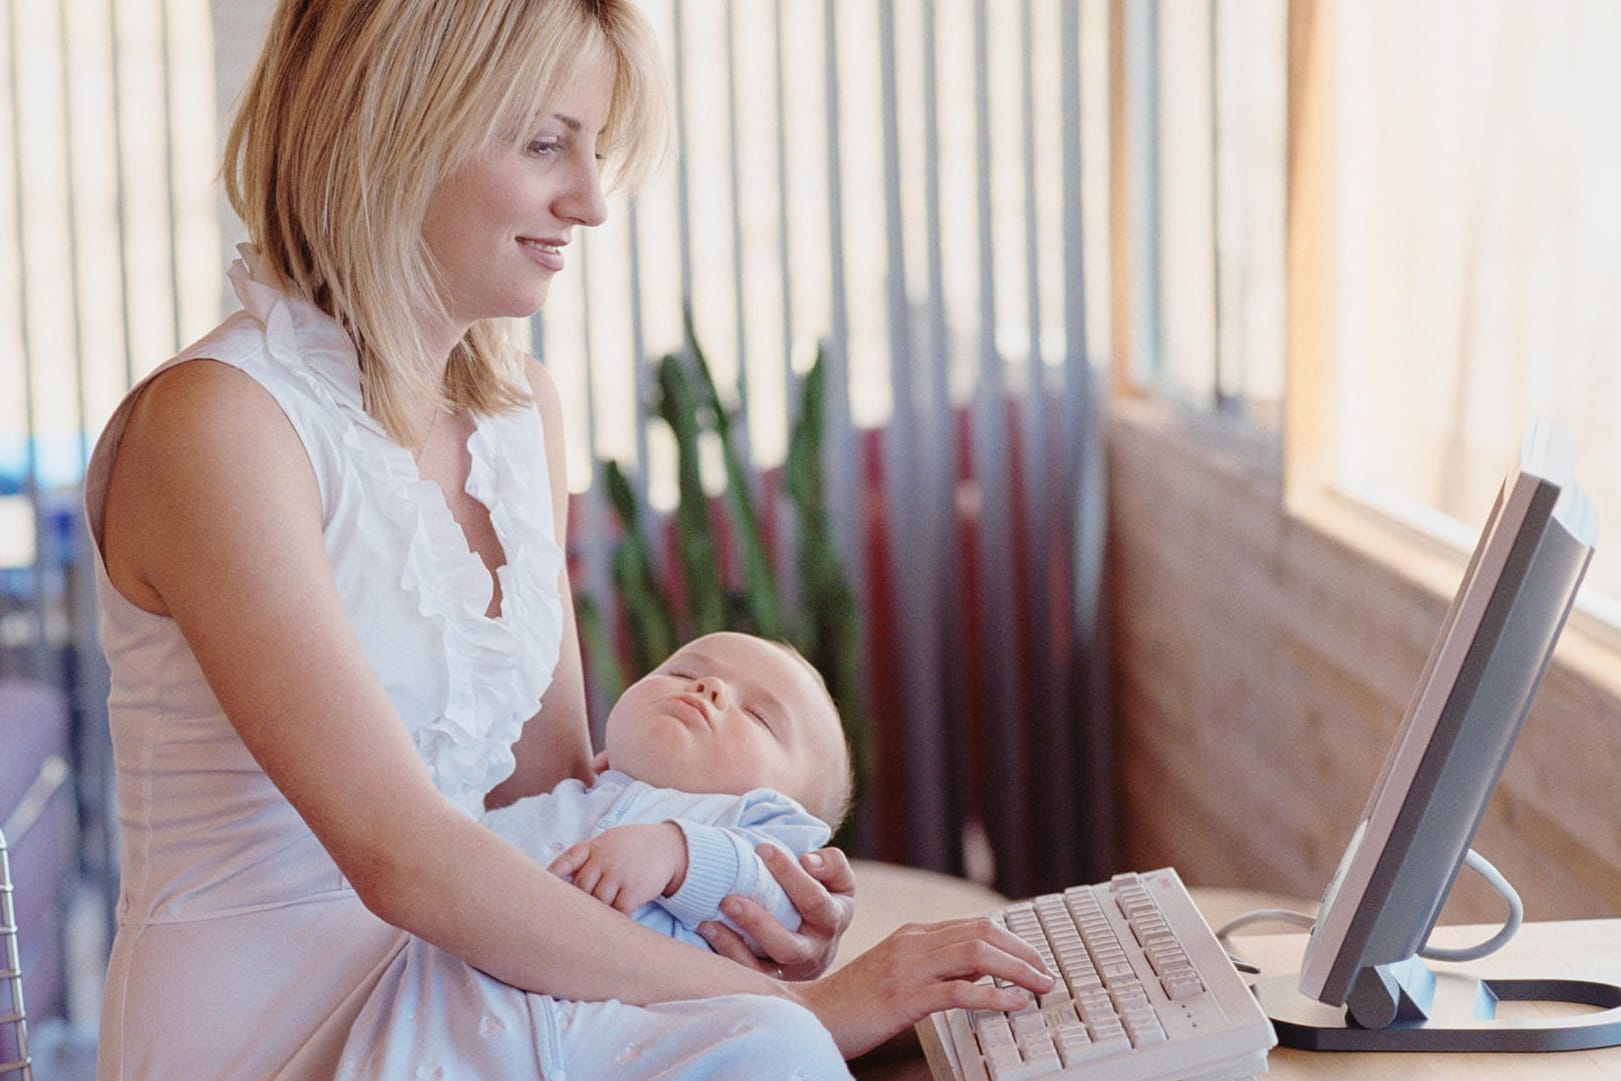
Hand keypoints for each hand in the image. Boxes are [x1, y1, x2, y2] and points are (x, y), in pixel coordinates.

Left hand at [548, 823, 686, 913]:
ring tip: (596, 920)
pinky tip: (616, 921)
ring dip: (599, 911)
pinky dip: (616, 917)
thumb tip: (558, 878)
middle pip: (581, 888)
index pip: (567, 860)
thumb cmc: (632, 846)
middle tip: (576, 914)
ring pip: (598, 902)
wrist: (668, 846)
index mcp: (595, 847)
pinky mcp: (634, 890)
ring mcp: (619, 875)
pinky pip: (618, 911)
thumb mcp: (609, 841)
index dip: (552, 874)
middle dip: (580, 901)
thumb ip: (588, 856)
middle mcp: (605, 859)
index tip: (542, 891)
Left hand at [699, 845, 854, 979]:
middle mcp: (816, 951)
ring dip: (736, 944)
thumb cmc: (824, 896)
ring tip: (711, 919)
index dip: (790, 874)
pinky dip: (726, 953)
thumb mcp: (837, 879)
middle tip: (728, 899)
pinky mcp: (771, 981)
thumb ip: (830, 864)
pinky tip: (709, 928)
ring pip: (764, 969)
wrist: (821, 939)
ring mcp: (792, 970)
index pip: (814, 899)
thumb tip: (807, 861)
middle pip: (788, 945)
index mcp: (834, 919)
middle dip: (757, 923)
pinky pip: (747, 974)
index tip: (762, 848)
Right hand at [792, 917, 1055, 1058]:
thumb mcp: (896, 972)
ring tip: (1040, 986)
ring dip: (1017, 969)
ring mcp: (909, 967)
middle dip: (1023, 951)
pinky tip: (1013, 1003)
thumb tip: (976, 975)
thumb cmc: (853, 1001)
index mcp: (913, 934)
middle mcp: (913, 942)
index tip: (1035, 959)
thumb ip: (930, 965)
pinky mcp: (905, 997)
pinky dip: (993, 995)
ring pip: (977, 955)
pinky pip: (959, 991)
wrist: (812, 1015)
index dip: (1013, 940)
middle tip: (1047, 973)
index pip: (975, 926)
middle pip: (983, 933)